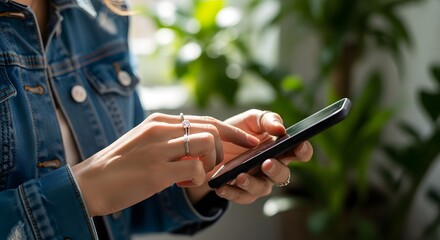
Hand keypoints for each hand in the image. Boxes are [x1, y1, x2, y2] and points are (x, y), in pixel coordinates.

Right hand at [71, 113, 259, 215]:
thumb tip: (199, 146)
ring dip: (211, 164)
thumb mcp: (146, 142)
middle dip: (227, 148)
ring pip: (208, 144)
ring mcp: (159, 148)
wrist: (88, 183)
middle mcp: (161, 128)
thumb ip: (171, 139)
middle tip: (217, 165)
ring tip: (194, 174)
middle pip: (212, 128)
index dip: (232, 131)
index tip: (249, 140)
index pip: (206, 120)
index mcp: (159, 120)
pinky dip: (197, 179)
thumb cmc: (119, 166)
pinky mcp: (156, 170)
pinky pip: (195, 171)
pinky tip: (180, 184)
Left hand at [214, 110, 312, 203]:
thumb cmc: (238, 130)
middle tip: (267, 163)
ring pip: (262, 188)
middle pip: (283, 174)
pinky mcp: (241, 191)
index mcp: (280, 149)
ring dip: (252, 183)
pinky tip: (222, 186)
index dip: (303, 150)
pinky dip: (231, 192)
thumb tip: (280, 128)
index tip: (299, 145)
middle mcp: (273, 168)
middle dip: (276, 170)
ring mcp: (258, 181)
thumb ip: (267, 120)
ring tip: (240, 176)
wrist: (212, 143)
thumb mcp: (251, 119)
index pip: (299, 152)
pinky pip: (240, 196)